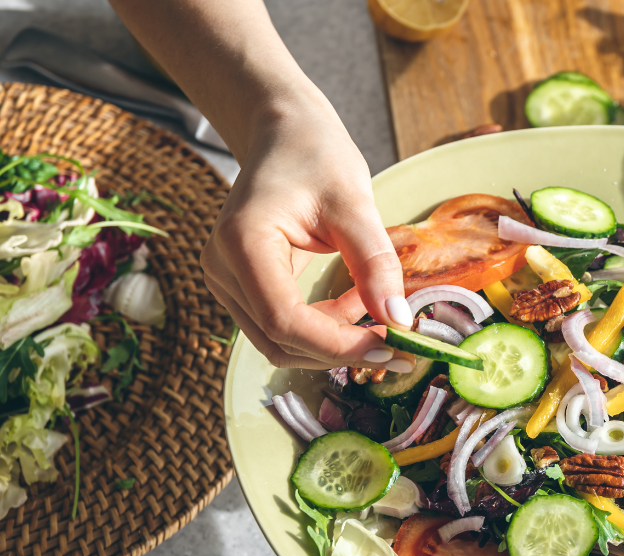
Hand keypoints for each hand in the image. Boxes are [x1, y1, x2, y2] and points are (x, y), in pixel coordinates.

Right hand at [200, 96, 414, 369]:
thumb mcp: (355, 203)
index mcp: (242, 241)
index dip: (336, 344)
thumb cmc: (315, 155)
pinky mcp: (243, 287)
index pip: (283, 319)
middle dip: (340, 350)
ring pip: (280, 341)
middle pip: (279, 340)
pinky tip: (355, 300)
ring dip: (333, 340)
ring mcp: (227, 280)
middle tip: (398, 343)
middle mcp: (223, 267)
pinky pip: (282, 326)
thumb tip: (398, 320)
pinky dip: (323, 326)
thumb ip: (376, 263)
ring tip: (373, 305)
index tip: (389, 345)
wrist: (285, 136)